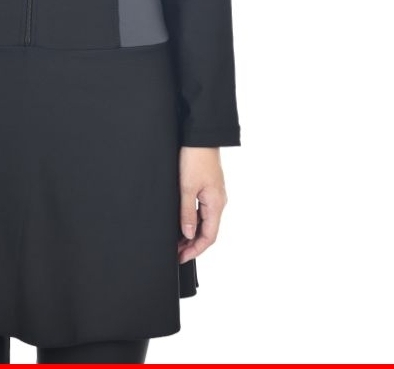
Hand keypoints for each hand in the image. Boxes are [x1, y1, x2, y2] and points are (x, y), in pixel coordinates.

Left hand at [177, 146, 227, 263]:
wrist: (201, 136)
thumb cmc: (195, 158)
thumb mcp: (187, 187)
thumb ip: (187, 212)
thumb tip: (189, 234)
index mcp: (216, 204)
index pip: (209, 237)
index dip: (195, 250)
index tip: (181, 258)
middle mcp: (218, 201)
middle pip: (208, 231)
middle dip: (192, 244)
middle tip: (175, 252)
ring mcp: (214, 194)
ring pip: (205, 221)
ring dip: (192, 233)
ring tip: (176, 240)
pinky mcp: (208, 187)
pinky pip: (203, 210)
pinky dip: (193, 219)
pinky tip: (182, 221)